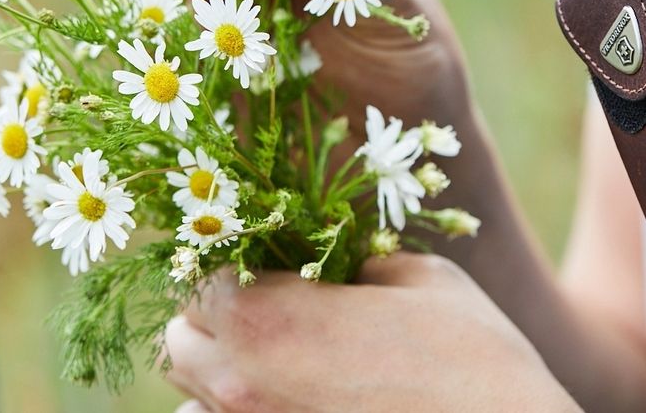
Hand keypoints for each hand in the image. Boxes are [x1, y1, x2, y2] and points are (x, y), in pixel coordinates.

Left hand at [165, 253, 578, 412]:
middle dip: (214, 310)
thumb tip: (334, 259)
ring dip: (220, 359)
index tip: (266, 248)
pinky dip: (238, 406)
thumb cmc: (465, 353)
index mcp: (271, 319)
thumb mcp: (416, 274)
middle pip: (180, 338)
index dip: (232, 253)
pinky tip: (292, 390)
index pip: (200, 274)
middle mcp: (244, 385)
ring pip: (193, 391)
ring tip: (279, 345)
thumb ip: (355, 260)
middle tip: (267, 295)